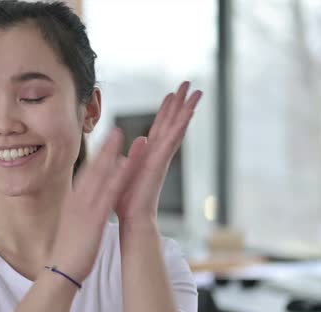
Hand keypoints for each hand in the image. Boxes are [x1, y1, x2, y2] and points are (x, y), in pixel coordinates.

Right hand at [49, 128, 130, 282]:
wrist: (61, 269)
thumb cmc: (69, 249)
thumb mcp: (72, 224)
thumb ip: (79, 210)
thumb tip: (85, 202)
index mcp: (74, 201)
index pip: (87, 174)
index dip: (98, 157)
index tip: (106, 143)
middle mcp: (78, 199)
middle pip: (92, 169)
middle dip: (105, 148)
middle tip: (116, 130)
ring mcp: (85, 207)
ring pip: (100, 176)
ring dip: (110, 155)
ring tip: (121, 137)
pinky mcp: (94, 218)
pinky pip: (108, 194)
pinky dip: (117, 177)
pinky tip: (126, 165)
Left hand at [115, 82, 202, 232]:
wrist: (132, 218)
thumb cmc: (126, 200)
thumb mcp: (123, 172)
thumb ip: (128, 159)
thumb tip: (131, 148)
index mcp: (148, 154)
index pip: (158, 128)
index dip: (165, 111)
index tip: (171, 94)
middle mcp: (158, 154)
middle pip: (171, 123)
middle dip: (180, 103)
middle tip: (189, 84)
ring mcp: (162, 157)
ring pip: (177, 128)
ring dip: (186, 110)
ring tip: (197, 92)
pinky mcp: (161, 163)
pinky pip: (173, 141)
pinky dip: (180, 127)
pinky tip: (188, 113)